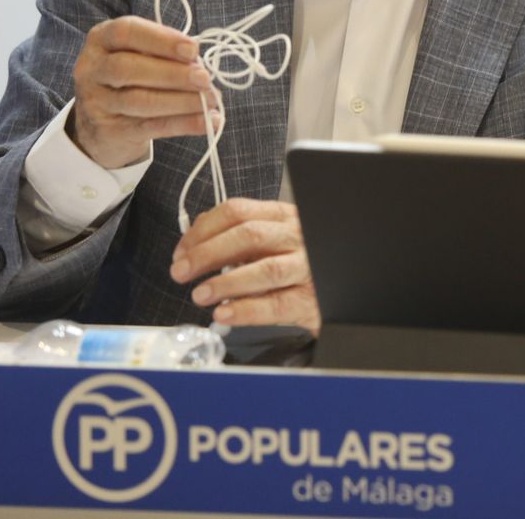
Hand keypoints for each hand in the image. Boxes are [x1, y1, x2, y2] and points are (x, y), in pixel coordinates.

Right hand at [69, 16, 213, 167]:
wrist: (103, 123)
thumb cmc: (132, 78)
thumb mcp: (142, 56)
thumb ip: (166, 55)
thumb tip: (200, 66)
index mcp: (101, 40)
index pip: (125, 32)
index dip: (161, 39)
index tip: (193, 50)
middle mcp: (91, 69)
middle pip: (127, 68)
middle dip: (172, 74)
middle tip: (205, 79)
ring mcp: (96, 102)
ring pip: (138, 101)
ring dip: (182, 101)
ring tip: (210, 101)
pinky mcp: (109, 131)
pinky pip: (150, 127)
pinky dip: (184, 124)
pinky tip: (208, 122)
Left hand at [170, 198, 320, 333]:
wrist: (344, 290)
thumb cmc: (301, 262)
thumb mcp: (276, 238)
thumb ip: (241, 234)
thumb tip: (198, 234)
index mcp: (284, 217)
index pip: (238, 211)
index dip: (203, 230)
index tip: (182, 251)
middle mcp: (297, 238)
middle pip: (250, 236)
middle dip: (208, 253)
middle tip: (181, 272)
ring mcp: (307, 268)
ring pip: (266, 269)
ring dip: (226, 283)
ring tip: (200, 294)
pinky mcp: (311, 301)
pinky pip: (277, 305)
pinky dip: (247, 310)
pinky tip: (224, 313)